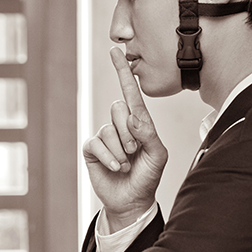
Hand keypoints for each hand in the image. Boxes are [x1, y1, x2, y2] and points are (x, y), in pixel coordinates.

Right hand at [82, 47, 168, 228]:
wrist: (132, 200)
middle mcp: (120, 125)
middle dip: (130, 134)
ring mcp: (105, 136)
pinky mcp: (92, 149)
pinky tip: (115, 167)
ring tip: (126, 163)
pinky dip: (108, 157)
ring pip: (109, 130)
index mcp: (139, 122)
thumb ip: (149, 134)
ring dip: (120, 150)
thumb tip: (133, 117)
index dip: (122, 72)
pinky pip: (97, 143)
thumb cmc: (148, 176)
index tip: (116, 51)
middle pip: (119, 110)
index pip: (130, 92)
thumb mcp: (158, 156)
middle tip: (135, 152)